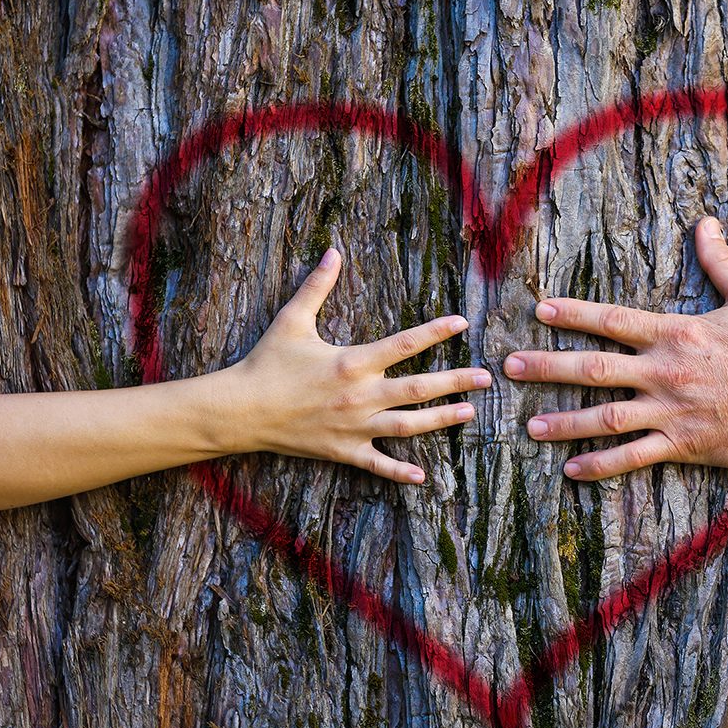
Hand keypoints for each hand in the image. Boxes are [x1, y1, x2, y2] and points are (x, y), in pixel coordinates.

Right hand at [215, 248, 489, 483]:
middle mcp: (360, 395)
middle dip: (455, 382)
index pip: (404, 344)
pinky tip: (423, 476)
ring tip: (469, 413)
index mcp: (352, 362)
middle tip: (485, 378)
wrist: (242, 410)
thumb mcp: (292, 320)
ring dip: (441, 420)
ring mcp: (354, 427)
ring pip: (408, 426)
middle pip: (418, 388)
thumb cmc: (267, 363)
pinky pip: (377, 464)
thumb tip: (334, 251)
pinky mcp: (343, 451)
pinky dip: (399, 472)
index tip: (463, 323)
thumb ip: (317, 286)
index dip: (436, 332)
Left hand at [503, 217, 727, 480]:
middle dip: (548, 366)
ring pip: (606, 416)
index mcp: (676, 334)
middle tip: (510, 366)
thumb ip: (720, 262)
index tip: (539, 310)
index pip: (613, 320)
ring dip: (565, 421)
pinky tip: (570, 469)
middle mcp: (664, 372)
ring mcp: (670, 411)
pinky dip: (601, 464)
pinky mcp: (682, 444)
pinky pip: (633, 456)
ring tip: (529, 425)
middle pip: (594, 368)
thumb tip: (707, 223)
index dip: (573, 314)